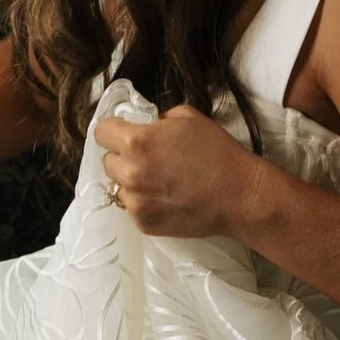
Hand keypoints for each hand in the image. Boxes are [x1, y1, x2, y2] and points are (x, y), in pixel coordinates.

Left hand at [95, 103, 258, 238]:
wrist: (239, 195)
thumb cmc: (216, 151)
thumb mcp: (186, 116)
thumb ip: (156, 120)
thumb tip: (141, 126)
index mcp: (136, 142)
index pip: (101, 132)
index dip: (113, 130)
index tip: (124, 133)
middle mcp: (129, 173)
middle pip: (107, 161)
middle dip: (123, 157)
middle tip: (148, 158)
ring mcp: (135, 202)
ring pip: (118, 186)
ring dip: (132, 182)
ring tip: (159, 181)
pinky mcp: (144, 223)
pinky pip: (132, 207)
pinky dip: (144, 202)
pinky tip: (167, 197)